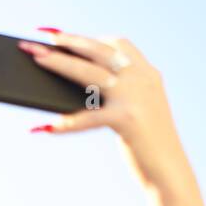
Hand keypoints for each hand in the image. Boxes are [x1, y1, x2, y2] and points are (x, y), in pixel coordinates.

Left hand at [18, 30, 189, 190]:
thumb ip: (114, 95)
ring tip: (36, 59)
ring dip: (60, 64)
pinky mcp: (127, 120)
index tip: (62, 34)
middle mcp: (142, 79)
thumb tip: (71, 91)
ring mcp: (135, 97)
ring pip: (89, 74)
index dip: (89, 37)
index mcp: (147, 73)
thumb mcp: (134, 111)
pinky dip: (66, 123)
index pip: (117, 44)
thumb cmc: (144, 143)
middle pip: (98, 52)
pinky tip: (44, 127)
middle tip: (39, 37)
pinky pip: (88, 118)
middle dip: (67, 42)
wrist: (169, 170)